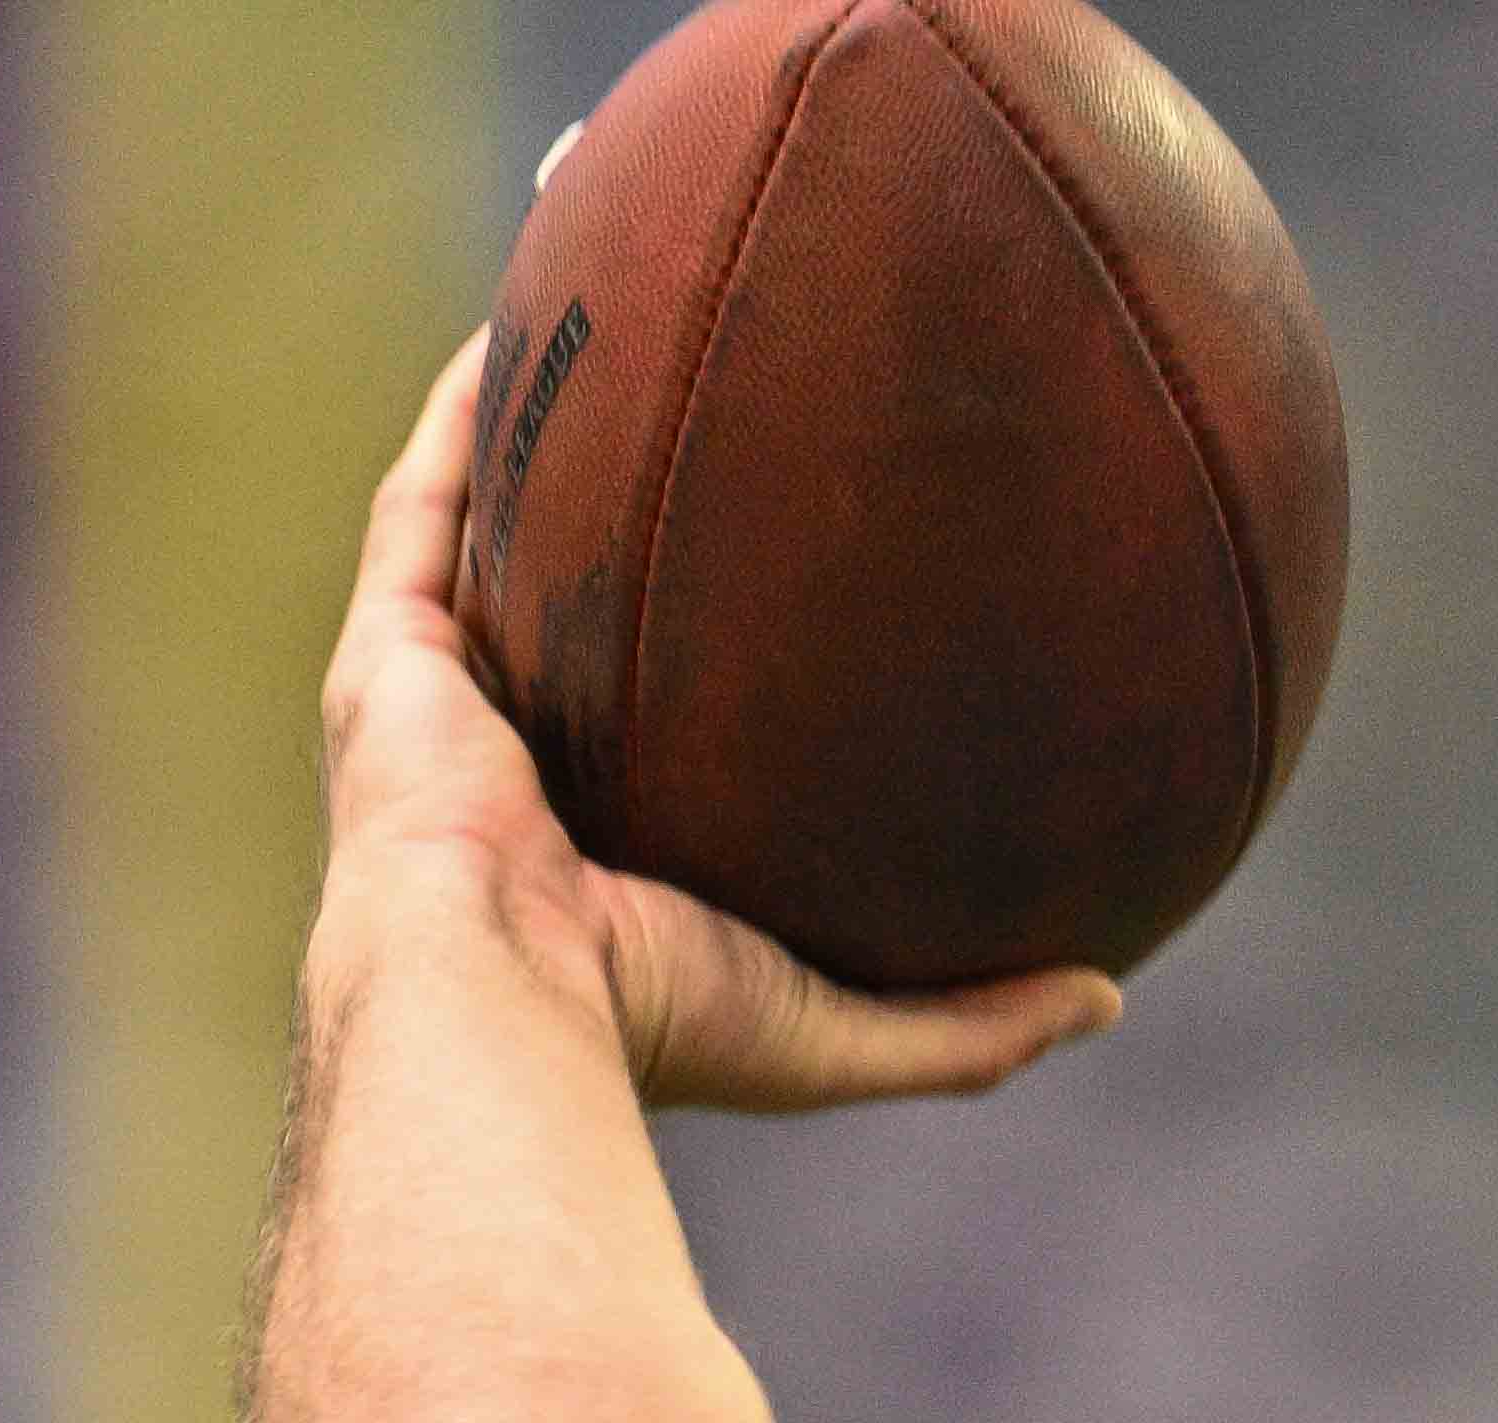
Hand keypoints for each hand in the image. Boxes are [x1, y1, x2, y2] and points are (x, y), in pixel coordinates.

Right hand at [317, 337, 1119, 1115]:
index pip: (659, 735)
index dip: (713, 664)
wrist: (503, 1001)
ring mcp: (443, 701)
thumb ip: (970, 1025)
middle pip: (576, 614)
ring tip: (603, 333)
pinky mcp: (390, 652)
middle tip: (717, 434)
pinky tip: (517, 321)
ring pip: (491, 539)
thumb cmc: (657, 1026)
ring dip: (538, 444)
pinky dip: (463, 415)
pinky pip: (425, 505)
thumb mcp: (843, 1027)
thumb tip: (1107, 999)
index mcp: (598, 848)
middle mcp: (514, 764)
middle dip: (626, 530)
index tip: (801, 590)